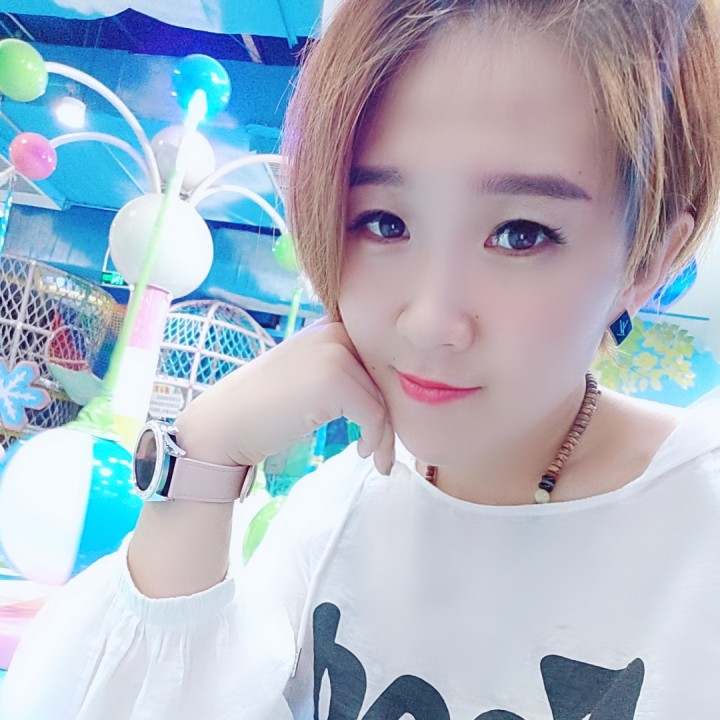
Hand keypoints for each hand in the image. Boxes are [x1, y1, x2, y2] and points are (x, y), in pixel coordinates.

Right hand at [173, 318, 395, 475]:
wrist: (226, 423)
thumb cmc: (269, 407)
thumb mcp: (312, 374)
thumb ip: (348, 370)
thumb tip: (399, 389)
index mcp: (331, 325)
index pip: (381, 359)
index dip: (389, 394)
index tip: (384, 425)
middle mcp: (335, 330)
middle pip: (387, 378)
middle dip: (391, 416)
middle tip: (385, 448)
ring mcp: (334, 351)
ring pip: (384, 399)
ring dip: (385, 435)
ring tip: (377, 457)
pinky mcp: (333, 378)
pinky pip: (374, 414)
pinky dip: (375, 439)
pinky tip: (363, 452)